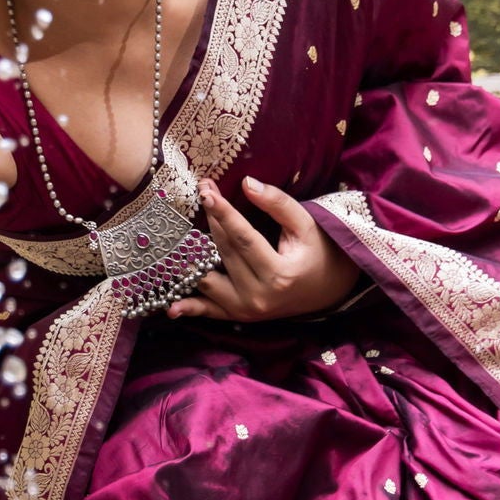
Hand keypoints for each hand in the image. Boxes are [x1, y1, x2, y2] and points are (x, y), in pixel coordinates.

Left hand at [168, 176, 360, 321]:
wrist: (329, 289)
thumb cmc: (318, 252)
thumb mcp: (305, 225)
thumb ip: (277, 203)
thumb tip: (247, 183)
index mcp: (280, 274)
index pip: (244, 239)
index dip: (224, 213)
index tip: (206, 191)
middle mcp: (260, 296)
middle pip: (224, 254)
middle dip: (212, 221)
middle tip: (203, 193)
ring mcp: (247, 310)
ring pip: (209, 280)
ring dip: (194, 258)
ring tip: (183, 232)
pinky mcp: (238, 316)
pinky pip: (209, 311)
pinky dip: (190, 307)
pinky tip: (170, 306)